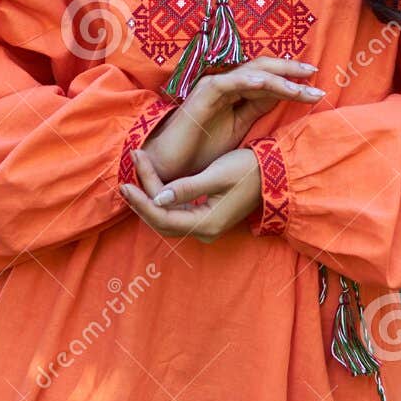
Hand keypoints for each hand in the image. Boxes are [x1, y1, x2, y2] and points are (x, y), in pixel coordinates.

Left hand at [119, 144, 262, 242]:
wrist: (274, 174)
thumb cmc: (248, 171)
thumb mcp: (216, 175)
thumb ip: (186, 188)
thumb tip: (158, 198)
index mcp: (206, 223)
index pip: (163, 217)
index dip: (142, 201)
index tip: (126, 183)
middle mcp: (204, 230)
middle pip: (162, 219)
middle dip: (142, 197)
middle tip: (127, 173)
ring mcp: (205, 225)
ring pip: (167, 216)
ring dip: (150, 195)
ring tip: (137, 171)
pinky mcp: (206, 216)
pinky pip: (177, 211)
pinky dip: (162, 197)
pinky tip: (153, 182)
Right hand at [136, 57, 323, 182]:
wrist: (172, 167)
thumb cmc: (201, 151)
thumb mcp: (237, 128)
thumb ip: (256, 109)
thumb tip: (283, 95)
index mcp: (236, 92)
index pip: (269, 80)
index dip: (293, 82)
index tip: (317, 89)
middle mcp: (226, 84)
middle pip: (264, 69)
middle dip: (291, 71)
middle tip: (315, 75)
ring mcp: (214, 87)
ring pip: (251, 73)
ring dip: (278, 78)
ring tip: (301, 86)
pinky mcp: (202, 94)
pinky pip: (228, 83)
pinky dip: (248, 80)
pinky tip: (268, 84)